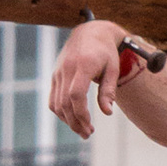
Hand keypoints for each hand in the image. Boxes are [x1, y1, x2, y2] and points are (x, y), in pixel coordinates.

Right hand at [48, 21, 125, 140]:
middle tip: (88, 134)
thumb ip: (108, 90)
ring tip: (82, 129)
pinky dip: (61, 113)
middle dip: (76, 123)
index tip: (90, 126)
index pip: (76, 95)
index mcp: (83, 64)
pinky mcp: (55, 76)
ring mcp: (58, 72)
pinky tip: (72, 119)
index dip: (81, 114)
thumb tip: (107, 112)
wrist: (89, 31)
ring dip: (68, 121)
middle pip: (65, 103)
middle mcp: (67, 68)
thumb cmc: (105, 52)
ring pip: (57, 104)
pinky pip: (53, 100)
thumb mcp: (113, 69)